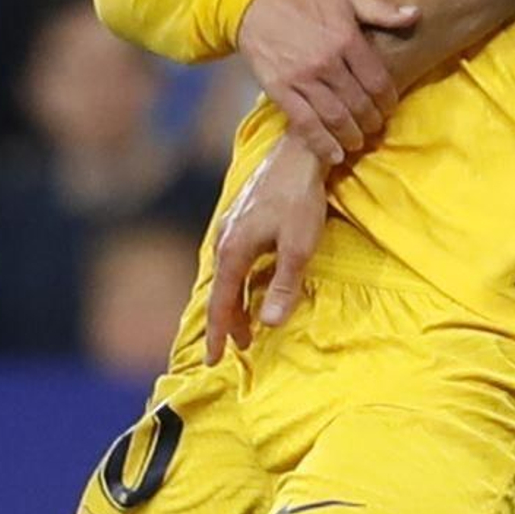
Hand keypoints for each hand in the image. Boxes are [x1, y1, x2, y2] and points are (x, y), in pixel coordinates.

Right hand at [206, 134, 327, 362]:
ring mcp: (231, 226)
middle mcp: (224, 240)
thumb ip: (283, 285)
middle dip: (229, 322)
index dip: (219, 334)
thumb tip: (269, 323)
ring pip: (228, 275)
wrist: (299, 152)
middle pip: (221, 291)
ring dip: (236, 301)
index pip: (222, 303)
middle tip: (236, 348)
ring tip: (247, 324)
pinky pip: (234, 260)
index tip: (214, 360)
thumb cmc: (301, 199)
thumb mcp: (298, 247)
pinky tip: (250, 283)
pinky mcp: (241, 217)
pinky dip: (240, 280)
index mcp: (233, 250)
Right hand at [236, 0, 417, 164]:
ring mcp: (303, 78)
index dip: (388, 100)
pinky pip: (305, 123)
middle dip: (371, 121)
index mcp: (347, 39)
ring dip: (351, 135)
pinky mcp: (280, 90)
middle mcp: (327, 62)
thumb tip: (415, 15)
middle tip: (375, 127)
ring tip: (358, 142)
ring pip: (335, 117)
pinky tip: (333, 154)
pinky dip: (321, 143)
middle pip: (359, 103)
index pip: (377, 80)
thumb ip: (381, 10)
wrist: (253, 0)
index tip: (389, 107)